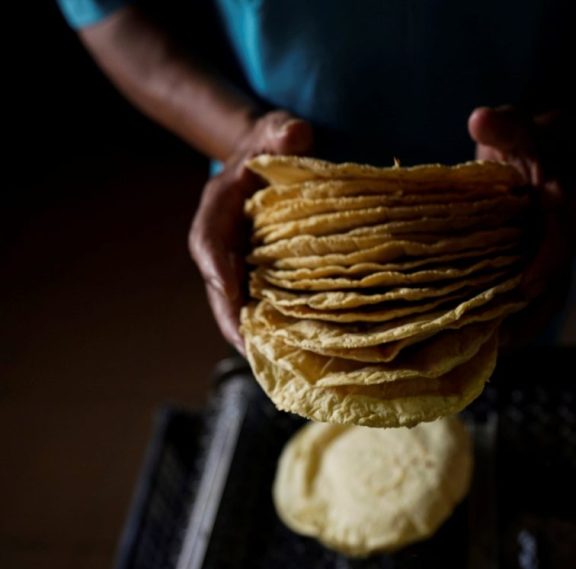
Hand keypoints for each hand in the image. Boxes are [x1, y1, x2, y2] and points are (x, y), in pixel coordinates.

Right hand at [189, 110, 313, 352]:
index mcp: (218, 207)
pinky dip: (273, 323)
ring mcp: (240, 258)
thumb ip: (281, 131)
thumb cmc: (270, 142)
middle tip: (252, 352)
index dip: (217, 271)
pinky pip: (261, 300)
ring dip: (253, 331)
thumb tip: (296, 134)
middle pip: (220, 287)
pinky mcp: (259, 269)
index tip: (229, 297)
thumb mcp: (274, 130)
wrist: (268, 153)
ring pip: (238, 302)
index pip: (208, 242)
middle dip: (233, 321)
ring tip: (276, 361)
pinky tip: (295, 345)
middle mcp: (223, 240)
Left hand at [468, 105, 575, 343]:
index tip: (525, 289)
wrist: (537, 151)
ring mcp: (540, 256)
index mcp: (557, 207)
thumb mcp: (514, 125)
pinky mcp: (523, 266)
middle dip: (531, 316)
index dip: (547, 266)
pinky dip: (504, 320)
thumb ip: (502, 125)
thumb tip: (480, 120)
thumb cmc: (523, 139)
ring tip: (487, 352)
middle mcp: (554, 239)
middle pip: (554, 286)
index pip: (559, 241)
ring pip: (539, 301)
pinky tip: (480, 340)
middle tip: (501, 343)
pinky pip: (520, 300)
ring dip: (518, 327)